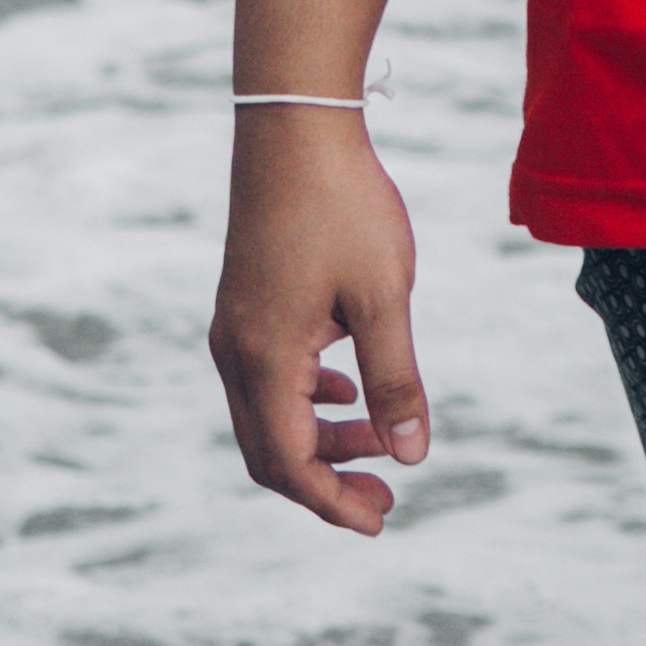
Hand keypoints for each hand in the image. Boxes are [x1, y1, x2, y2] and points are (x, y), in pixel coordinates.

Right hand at [209, 114, 432, 532]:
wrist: (295, 125)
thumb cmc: (342, 205)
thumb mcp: (384, 295)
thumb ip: (395, 378)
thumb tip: (412, 455)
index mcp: (264, 360)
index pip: (289, 465)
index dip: (332, 504)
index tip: (380, 521)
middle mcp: (235, 352)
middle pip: (271, 451)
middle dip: (327, 482)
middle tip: (386, 499)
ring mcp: (234, 327)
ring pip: (269, 413)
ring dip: (320, 437)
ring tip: (379, 439)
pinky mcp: (245, 303)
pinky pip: (268, 376)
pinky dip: (307, 396)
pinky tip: (345, 385)